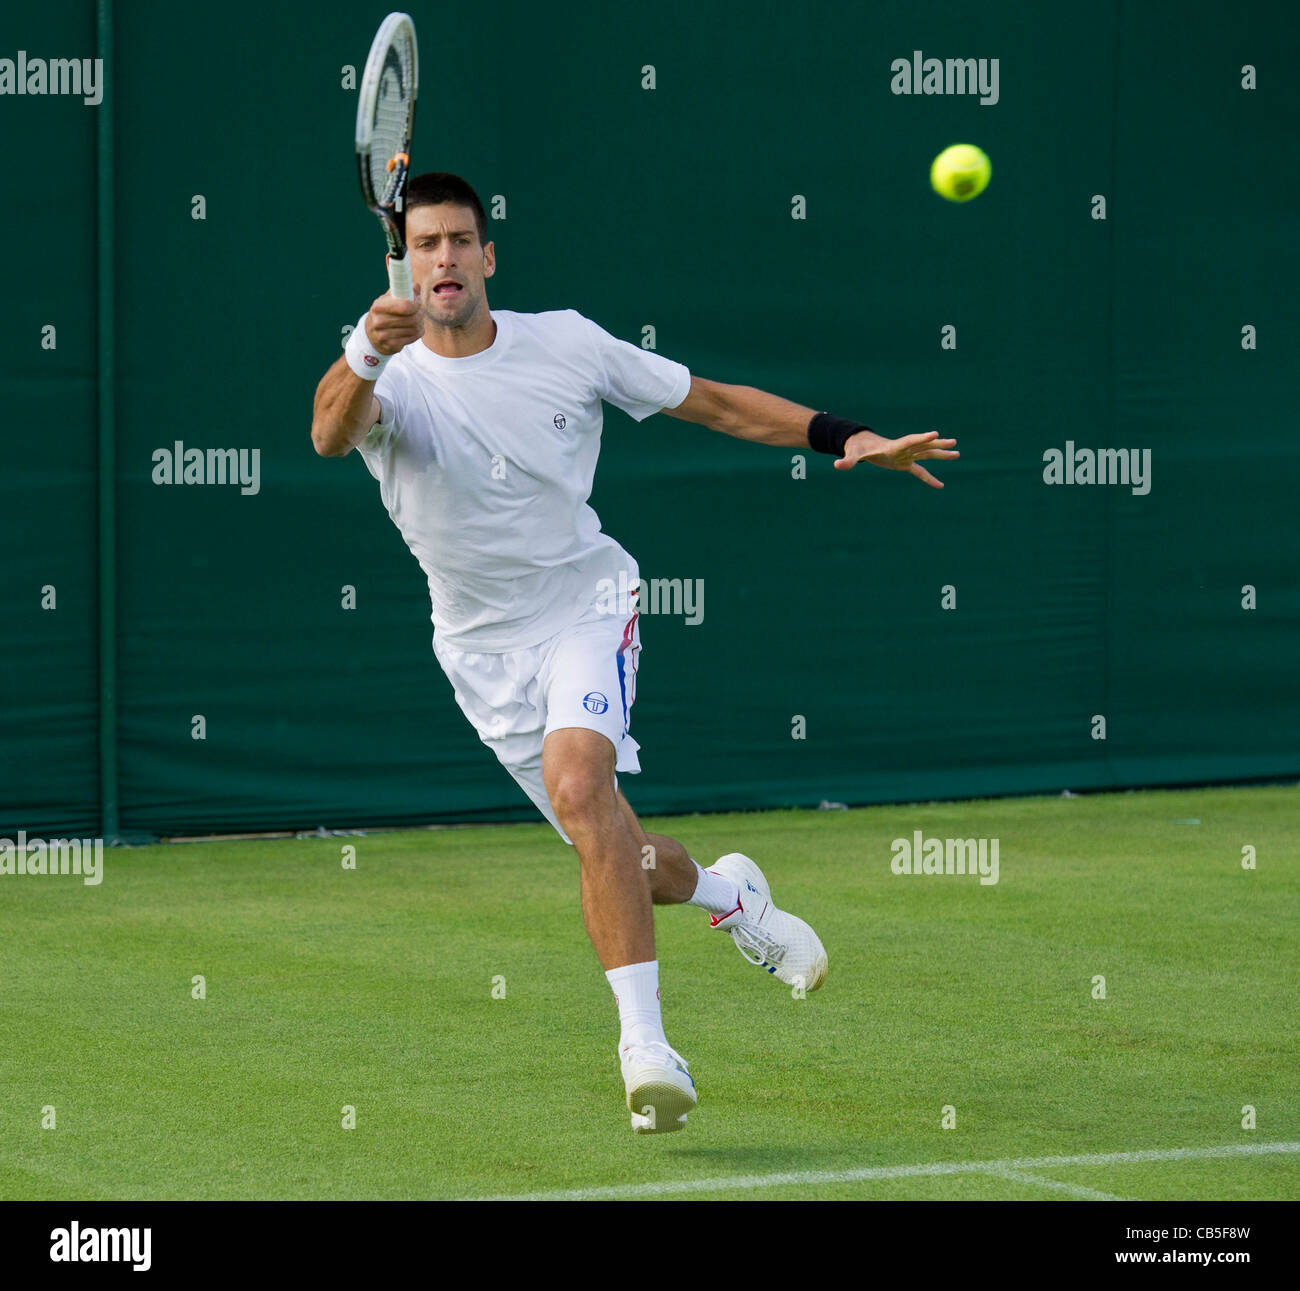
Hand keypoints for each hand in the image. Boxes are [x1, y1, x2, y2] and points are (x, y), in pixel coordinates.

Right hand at [365, 284, 423, 354]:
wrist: (372, 335)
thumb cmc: (384, 313)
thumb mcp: (389, 299)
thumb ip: (403, 291)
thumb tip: (416, 286)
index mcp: (378, 306)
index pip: (405, 306)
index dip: (416, 303)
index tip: (418, 301)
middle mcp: (379, 321)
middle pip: (412, 318)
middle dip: (420, 313)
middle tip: (421, 311)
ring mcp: (384, 335)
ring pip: (414, 328)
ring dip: (420, 323)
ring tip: (419, 320)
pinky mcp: (391, 345)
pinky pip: (412, 338)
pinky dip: (418, 333)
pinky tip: (416, 329)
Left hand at [834, 429, 958, 487]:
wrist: (861, 445)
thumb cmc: (857, 449)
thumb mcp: (852, 455)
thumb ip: (847, 461)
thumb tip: (837, 465)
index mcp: (892, 447)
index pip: (909, 441)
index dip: (921, 438)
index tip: (935, 434)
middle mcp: (902, 450)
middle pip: (922, 446)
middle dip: (937, 445)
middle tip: (953, 442)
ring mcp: (905, 456)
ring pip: (926, 454)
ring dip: (940, 454)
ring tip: (957, 453)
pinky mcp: (904, 463)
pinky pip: (920, 471)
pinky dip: (929, 478)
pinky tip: (940, 486)